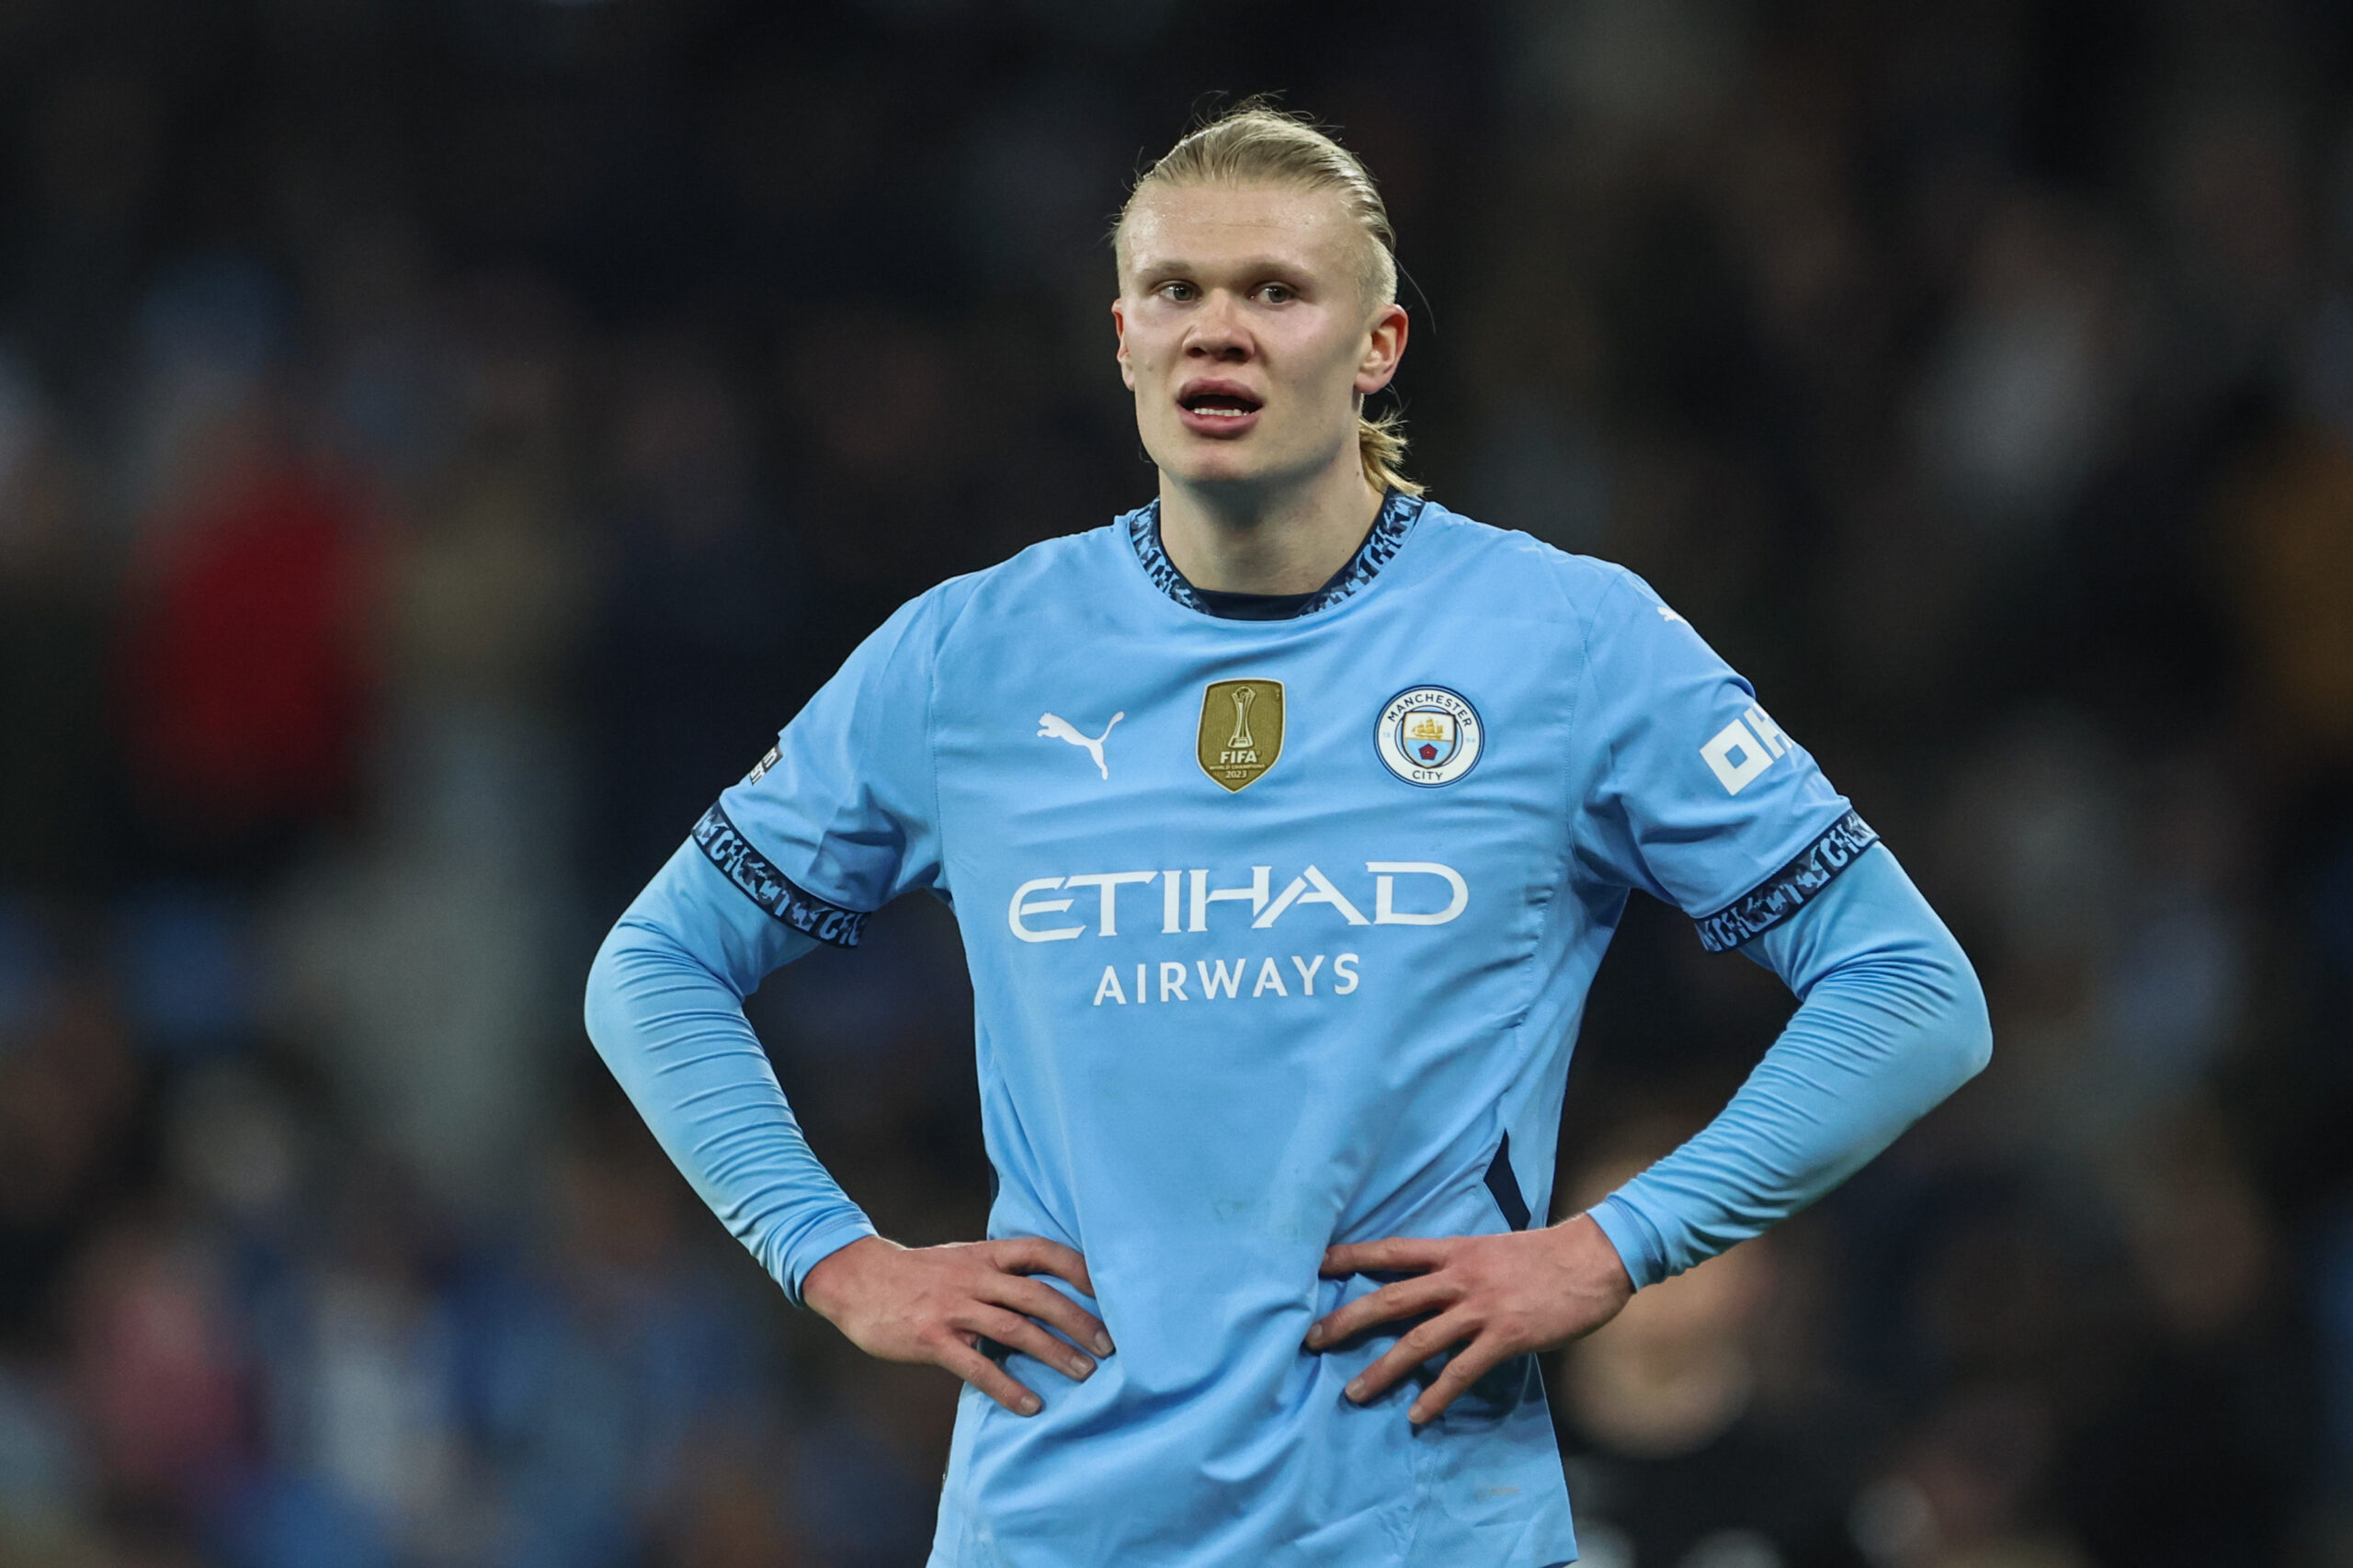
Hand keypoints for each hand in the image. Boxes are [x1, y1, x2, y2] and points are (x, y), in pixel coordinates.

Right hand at [802, 1234, 1112, 1415]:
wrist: (856, 1279)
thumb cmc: (916, 1274)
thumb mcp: (961, 1258)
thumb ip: (998, 1271)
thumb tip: (1044, 1291)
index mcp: (985, 1255)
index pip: (1041, 1251)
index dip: (1078, 1268)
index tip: (1110, 1289)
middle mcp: (974, 1277)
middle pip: (1038, 1295)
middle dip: (1078, 1319)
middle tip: (1110, 1345)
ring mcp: (953, 1307)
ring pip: (1015, 1329)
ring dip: (1054, 1352)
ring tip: (1085, 1374)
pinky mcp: (932, 1338)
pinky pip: (977, 1366)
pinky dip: (1007, 1386)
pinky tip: (1031, 1405)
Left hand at [1306, 1213, 1633, 1423]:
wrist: (1595, 1258)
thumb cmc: (1545, 1254)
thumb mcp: (1492, 1248)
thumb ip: (1458, 1265)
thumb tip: (1430, 1283)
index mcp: (1454, 1251)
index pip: (1391, 1251)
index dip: (1351, 1258)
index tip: (1315, 1265)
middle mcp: (1458, 1277)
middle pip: (1390, 1298)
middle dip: (1347, 1319)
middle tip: (1311, 1339)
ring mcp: (1481, 1308)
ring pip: (1418, 1340)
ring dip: (1382, 1369)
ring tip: (1353, 1392)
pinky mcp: (1505, 1336)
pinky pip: (1462, 1371)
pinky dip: (1436, 1395)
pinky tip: (1417, 1415)